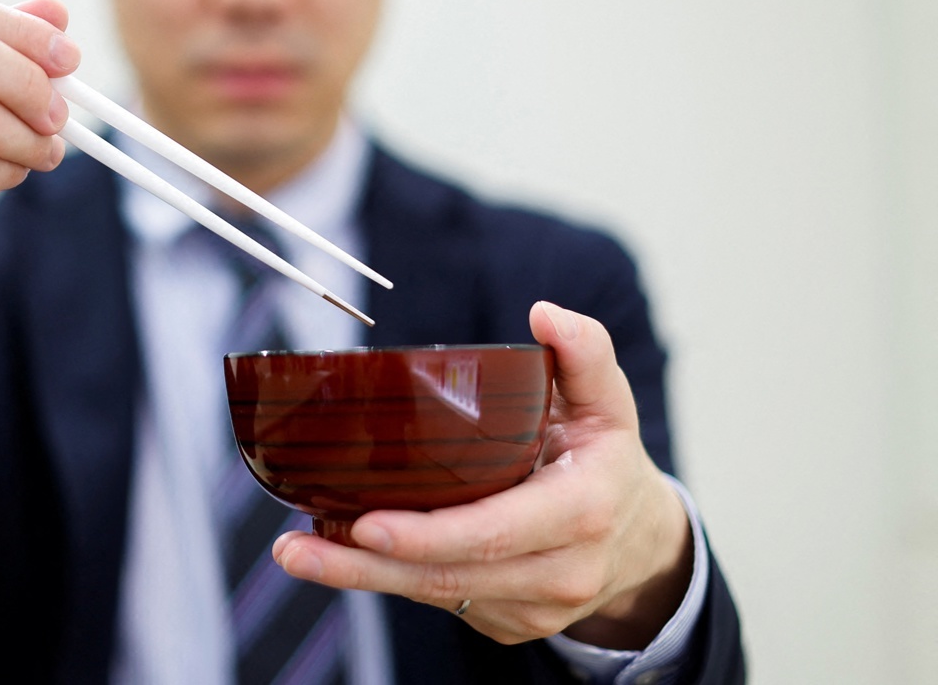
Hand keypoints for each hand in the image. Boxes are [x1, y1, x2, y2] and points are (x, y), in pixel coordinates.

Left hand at [272, 301, 693, 649]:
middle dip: (367, 565)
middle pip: (451, 573)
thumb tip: (546, 313)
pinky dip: (390, 580)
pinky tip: (341, 555)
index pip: (495, 529)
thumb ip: (583, 352)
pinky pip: (444, 602)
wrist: (641, 544)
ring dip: (360, 579)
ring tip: (297, 554)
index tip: (366, 522)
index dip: (429, 533)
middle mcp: (561, 570)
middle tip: (296, 547)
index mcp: (581, 510)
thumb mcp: (607, 402)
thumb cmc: (606, 459)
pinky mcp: (508, 624)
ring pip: (438, 595)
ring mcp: (533, 607)